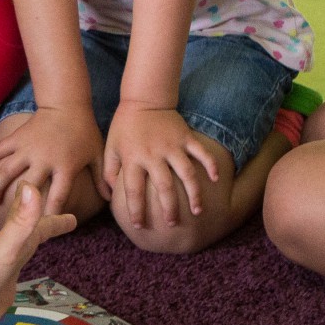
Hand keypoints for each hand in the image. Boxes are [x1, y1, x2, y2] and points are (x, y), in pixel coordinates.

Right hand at [0, 104, 100, 218]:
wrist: (66, 104)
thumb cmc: (84, 131)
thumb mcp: (96, 155)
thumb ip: (102, 178)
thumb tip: (111, 199)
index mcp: (65, 167)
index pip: (57, 196)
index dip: (49, 215)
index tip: (41, 229)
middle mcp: (44, 159)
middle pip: (26, 187)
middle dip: (16, 205)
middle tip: (8, 219)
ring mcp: (28, 148)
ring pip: (6, 170)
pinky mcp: (18, 137)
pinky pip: (0, 150)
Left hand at [0, 181, 76, 324]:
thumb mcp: (4, 249)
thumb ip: (19, 222)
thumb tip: (31, 185)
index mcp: (12, 243)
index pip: (39, 226)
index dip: (56, 221)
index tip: (73, 217)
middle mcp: (9, 254)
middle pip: (32, 235)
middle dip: (48, 227)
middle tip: (68, 223)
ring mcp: (3, 273)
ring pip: (23, 252)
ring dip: (34, 244)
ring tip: (43, 241)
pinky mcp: (0, 293)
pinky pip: (16, 275)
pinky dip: (23, 268)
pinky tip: (20, 274)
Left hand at [102, 104, 221, 232]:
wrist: (144, 99)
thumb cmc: (124, 126)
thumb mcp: (110, 147)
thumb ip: (108, 171)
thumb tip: (108, 196)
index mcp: (133, 159)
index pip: (133, 191)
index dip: (136, 210)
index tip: (139, 225)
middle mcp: (153, 155)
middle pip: (164, 187)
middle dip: (169, 209)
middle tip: (172, 224)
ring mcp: (172, 146)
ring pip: (187, 173)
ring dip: (194, 194)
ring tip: (197, 211)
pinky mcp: (185, 137)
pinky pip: (201, 152)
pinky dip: (210, 165)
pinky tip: (216, 179)